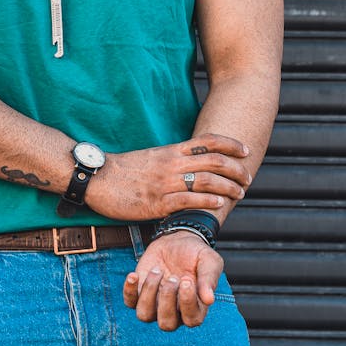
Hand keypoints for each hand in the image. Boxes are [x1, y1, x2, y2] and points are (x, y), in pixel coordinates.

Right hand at [86, 132, 250, 220]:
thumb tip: (192, 165)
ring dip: (228, 187)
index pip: (208, 141)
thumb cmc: (125, 170)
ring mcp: (166, 183)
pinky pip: (188, 200)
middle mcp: (172, 164)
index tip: (245, 150)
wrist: (98, 179)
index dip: (231, 144)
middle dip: (236, 169)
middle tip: (248, 177)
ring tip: (240, 193)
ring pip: (206, 181)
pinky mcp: (157, 202)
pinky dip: (207, 201)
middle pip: (214, 161)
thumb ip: (173, 159)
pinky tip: (219, 204)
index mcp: (172, 151)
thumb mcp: (153, 158)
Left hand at [122, 230, 222, 330]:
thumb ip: (209, 279)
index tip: (187, 280)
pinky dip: (129, 291)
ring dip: (149, 293)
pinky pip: (129, 302)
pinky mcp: (139, 293)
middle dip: (167, 300)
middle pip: (166, 324)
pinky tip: (134, 275)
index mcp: (195, 307)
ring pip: (145, 315)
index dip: (187, 303)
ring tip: (157, 270)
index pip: (192, 319)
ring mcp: (155, 304)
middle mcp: (174, 312)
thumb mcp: (209, 261)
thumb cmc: (196, 254)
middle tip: (173, 277)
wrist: (178, 240)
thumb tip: (209, 299)